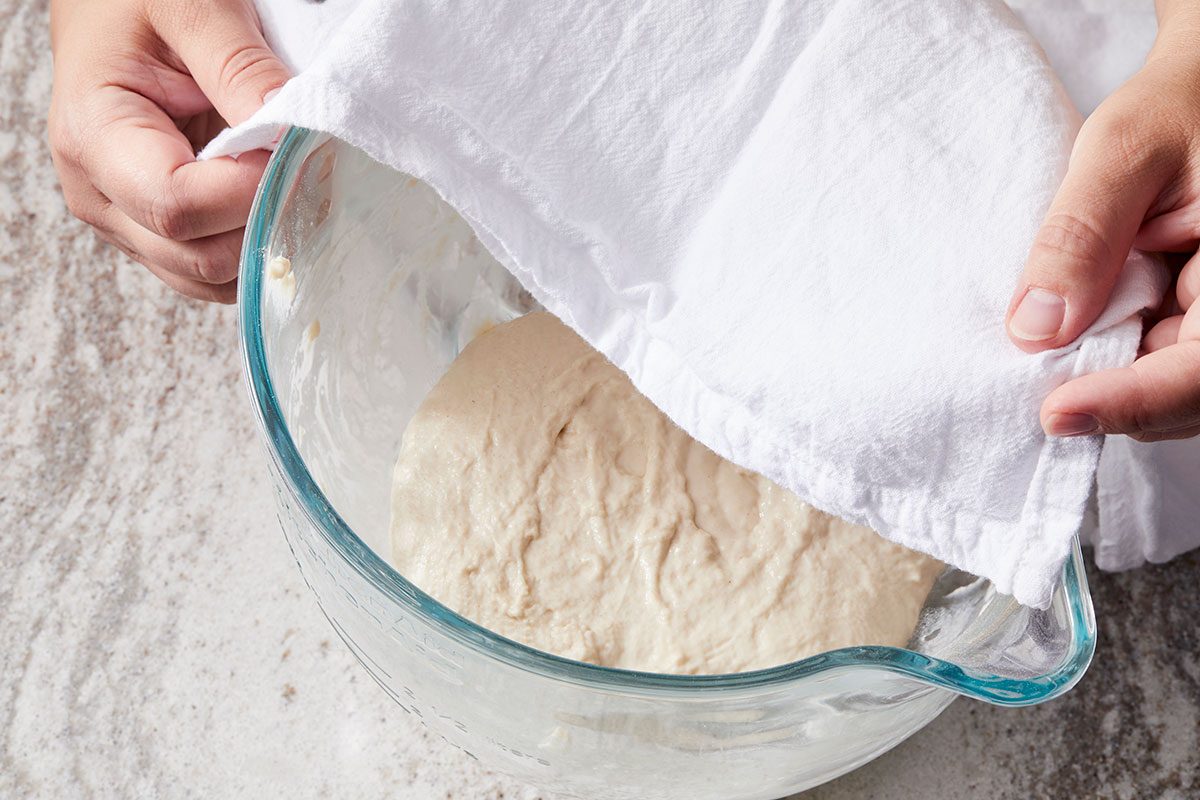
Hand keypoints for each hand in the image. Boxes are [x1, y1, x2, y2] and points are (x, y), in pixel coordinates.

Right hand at [48, 0, 288, 302]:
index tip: (292, 151)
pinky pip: (215, 268)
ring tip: (291, 179)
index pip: (179, 206)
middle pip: (199, 256)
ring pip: (212, 278)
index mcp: (95, 139)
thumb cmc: (136, 0)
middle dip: (264, 220)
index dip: (249, 191)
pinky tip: (275, 196)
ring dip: (265, 240)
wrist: (109, 5)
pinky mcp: (157, 232)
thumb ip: (240, 67)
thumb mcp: (191, 6)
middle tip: (306, 165)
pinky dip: (254, 244)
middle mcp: (101, 196)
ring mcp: (128, 222)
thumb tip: (289, 133)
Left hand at [1005, 11, 1199, 442]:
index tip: (1056, 412)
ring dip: (1113, 384)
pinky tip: (1076, 343)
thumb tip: (1035, 330)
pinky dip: (1116, 366)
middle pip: (1190, 395)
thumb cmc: (1179, 104)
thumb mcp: (1123, 150)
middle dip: (1115, 400)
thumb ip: (1082, 235)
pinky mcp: (1199, 320)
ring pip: (1175, 389)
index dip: (1135, 402)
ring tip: (1054, 356)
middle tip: (1038, 391)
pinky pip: (1164, 364)